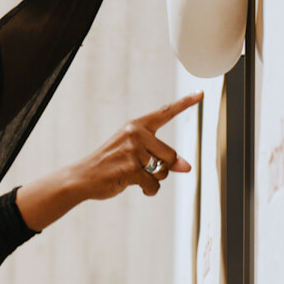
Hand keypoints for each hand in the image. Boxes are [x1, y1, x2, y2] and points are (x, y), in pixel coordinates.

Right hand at [16, 91, 202, 230]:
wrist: (83, 176)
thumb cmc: (110, 164)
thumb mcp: (135, 154)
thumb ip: (160, 156)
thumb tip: (186, 167)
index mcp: (136, 126)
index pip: (165, 112)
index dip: (185, 103)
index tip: (200, 93)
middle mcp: (136, 134)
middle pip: (171, 154)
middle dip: (163, 168)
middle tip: (143, 169)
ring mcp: (133, 151)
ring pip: (163, 171)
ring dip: (154, 179)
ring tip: (135, 176)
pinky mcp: (131, 169)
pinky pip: (153, 185)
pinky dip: (148, 190)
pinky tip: (135, 187)